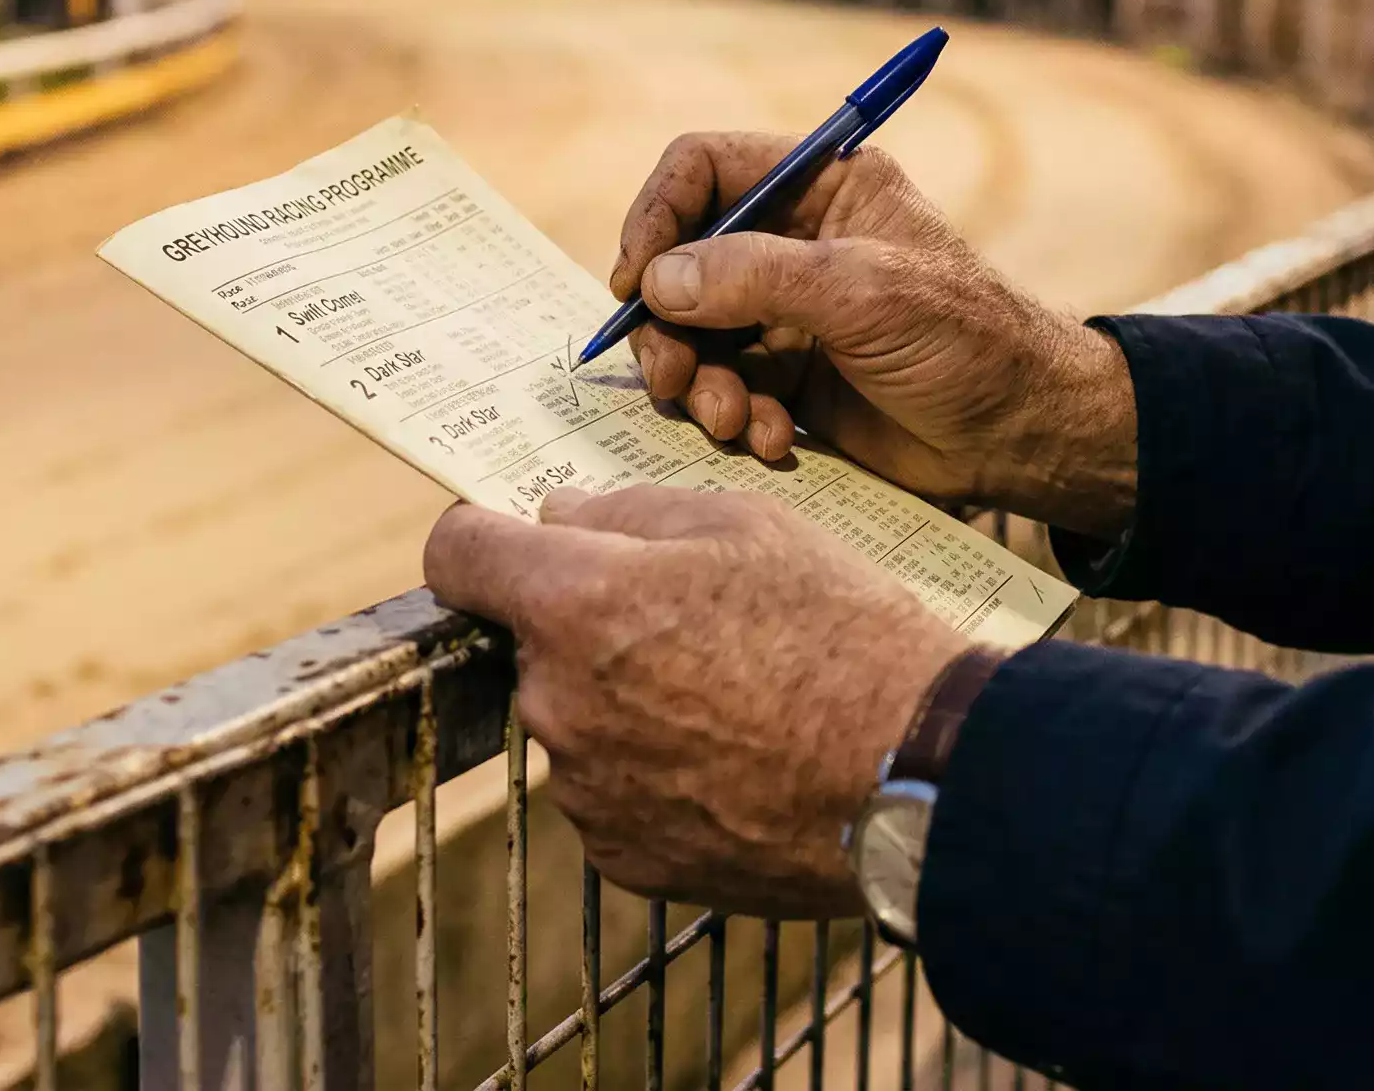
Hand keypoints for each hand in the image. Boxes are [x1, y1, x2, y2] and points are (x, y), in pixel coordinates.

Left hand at [423, 485, 975, 915]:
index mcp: (576, 604)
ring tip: (733, 706)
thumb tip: (558, 518)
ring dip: (624, 708)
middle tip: (692, 630)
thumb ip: (627, 513)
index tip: (512, 545)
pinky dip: (654, 780)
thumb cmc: (840, 631)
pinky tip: (734, 767)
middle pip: (533, 647)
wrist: (916, 771)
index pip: (457, 555)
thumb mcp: (746, 523)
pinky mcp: (624, 859)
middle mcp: (559, 701)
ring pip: (577, 724)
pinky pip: (612, 798)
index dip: (482, 539)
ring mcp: (587, 791)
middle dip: (588, 631)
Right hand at [611, 134, 1136, 536]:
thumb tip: (657, 281)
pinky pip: (727, 387)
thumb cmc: (968, 341)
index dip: (657, 216)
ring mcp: (790, 312)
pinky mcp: (792, 378)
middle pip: (682, 261)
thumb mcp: (861, 293)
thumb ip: (754, 278)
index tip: (635, 281)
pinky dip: (737, 417)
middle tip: (673, 376)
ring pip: (695, 334)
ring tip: (733, 420)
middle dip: (670, 325)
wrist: (1024, 436)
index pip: (704, 169)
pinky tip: (774, 441)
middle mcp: (796, 240)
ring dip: (699, 382)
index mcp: (822, 186)